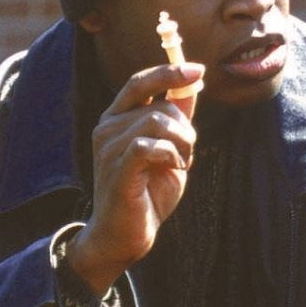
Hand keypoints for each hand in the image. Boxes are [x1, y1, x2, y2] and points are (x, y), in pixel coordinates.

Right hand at [66, 60, 203, 295]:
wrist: (125, 236)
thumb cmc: (146, 194)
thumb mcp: (169, 151)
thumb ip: (177, 119)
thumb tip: (192, 85)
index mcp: (116, 119)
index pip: (139, 82)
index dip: (169, 72)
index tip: (198, 70)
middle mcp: (107, 129)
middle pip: (159, 106)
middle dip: (185, 128)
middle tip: (187, 153)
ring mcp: (109, 148)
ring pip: (157, 122)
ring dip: (181, 142)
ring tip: (180, 163)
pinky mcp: (118, 169)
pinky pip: (149, 145)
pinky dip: (170, 154)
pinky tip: (174, 168)